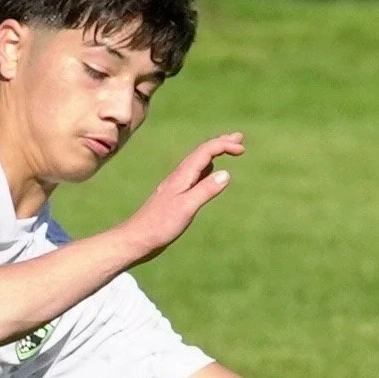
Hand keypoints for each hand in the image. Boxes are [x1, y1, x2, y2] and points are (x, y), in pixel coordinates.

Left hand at [120, 133, 243, 263]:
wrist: (137, 239)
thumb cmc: (160, 226)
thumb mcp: (186, 208)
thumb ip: (205, 190)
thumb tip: (226, 174)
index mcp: (182, 176)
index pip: (205, 152)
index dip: (224, 145)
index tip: (242, 149)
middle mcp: (178, 177)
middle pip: (201, 153)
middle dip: (220, 143)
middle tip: (239, 138)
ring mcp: (176, 186)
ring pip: (197, 163)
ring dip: (213, 154)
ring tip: (227, 150)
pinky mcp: (175, 197)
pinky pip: (193, 175)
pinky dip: (205, 169)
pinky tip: (208, 173)